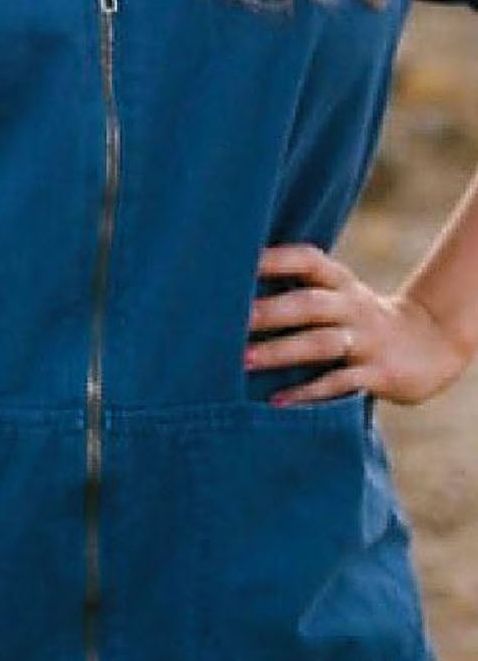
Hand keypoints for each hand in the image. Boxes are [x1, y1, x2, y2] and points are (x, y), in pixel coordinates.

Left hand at [247, 243, 467, 406]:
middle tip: (230, 320)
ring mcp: (366, 340)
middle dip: (270, 311)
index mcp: (340, 282)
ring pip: (321, 343)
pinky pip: (341, 382)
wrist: (431, 345)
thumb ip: (299, 291)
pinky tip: (279, 401)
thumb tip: (230, 293)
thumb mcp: (339, 296)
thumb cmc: (360, 319)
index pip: (308, 260)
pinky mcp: (378, 373)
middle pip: (309, 303)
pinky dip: (309, 392)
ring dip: (281, 351)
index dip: (275, 259)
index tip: (237, 260)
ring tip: (244, 360)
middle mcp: (352, 306)